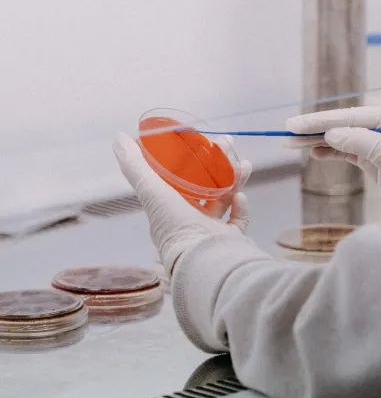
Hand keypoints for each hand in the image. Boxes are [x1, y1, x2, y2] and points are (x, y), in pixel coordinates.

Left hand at [113, 132, 251, 274]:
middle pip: (205, 185)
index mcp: (170, 209)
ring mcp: (211, 231)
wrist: (205, 260)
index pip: (180, 178)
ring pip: (224, 199)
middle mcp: (189, 220)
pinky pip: (238, 220)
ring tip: (244, 165)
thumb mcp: (152, 191)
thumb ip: (135, 166)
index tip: (201, 140)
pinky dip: (241, 207)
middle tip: (228, 144)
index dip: (190, 158)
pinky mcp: (231, 240)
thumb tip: (119, 137)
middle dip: (218, 163)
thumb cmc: (176, 227)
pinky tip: (241, 196)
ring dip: (233, 179)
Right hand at [284, 107, 380, 203]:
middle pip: (340, 126)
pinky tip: (315, 153)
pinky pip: (347, 153)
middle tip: (286, 134)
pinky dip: (330, 153)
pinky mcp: (374, 160)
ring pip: (340, 139)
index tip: (295, 125)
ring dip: (317, 142)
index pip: (346, 117)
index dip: (319, 121)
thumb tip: (330, 134)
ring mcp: (377, 144)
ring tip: (293, 145)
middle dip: (313, 131)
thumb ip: (359, 140)